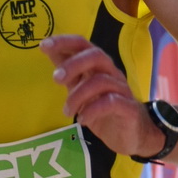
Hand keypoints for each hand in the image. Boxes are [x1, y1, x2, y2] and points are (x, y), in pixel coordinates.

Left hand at [41, 34, 161, 157]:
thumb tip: (48, 50)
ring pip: (101, 81)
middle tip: (56, 78)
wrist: (133, 135)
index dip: (65, 42)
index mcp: (99, 67)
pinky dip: (93, 110)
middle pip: (97, 56)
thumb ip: (68, 72)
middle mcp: (111, 73)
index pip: (84, 44)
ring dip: (78, 95)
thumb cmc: (105, 111)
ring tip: (67, 111)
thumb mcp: (81, 90)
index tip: (43, 46)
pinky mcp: (128, 108)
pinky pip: (111, 102)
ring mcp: (121, 90)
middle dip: (73, 64)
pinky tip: (82, 120)